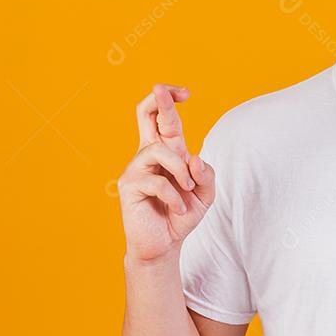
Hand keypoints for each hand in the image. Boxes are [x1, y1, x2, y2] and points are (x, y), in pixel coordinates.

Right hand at [118, 84, 215, 262]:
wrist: (165, 245)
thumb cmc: (182, 214)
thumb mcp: (205, 193)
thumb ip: (206, 174)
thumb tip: (193, 158)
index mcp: (167, 150)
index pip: (163, 117)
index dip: (170, 100)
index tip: (186, 92)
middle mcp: (148, 154)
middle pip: (144, 113)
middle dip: (158, 99)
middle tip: (165, 90)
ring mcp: (135, 168)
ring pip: (159, 150)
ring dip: (180, 171)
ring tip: (187, 190)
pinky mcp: (129, 186)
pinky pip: (156, 182)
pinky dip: (174, 197)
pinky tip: (178, 210)